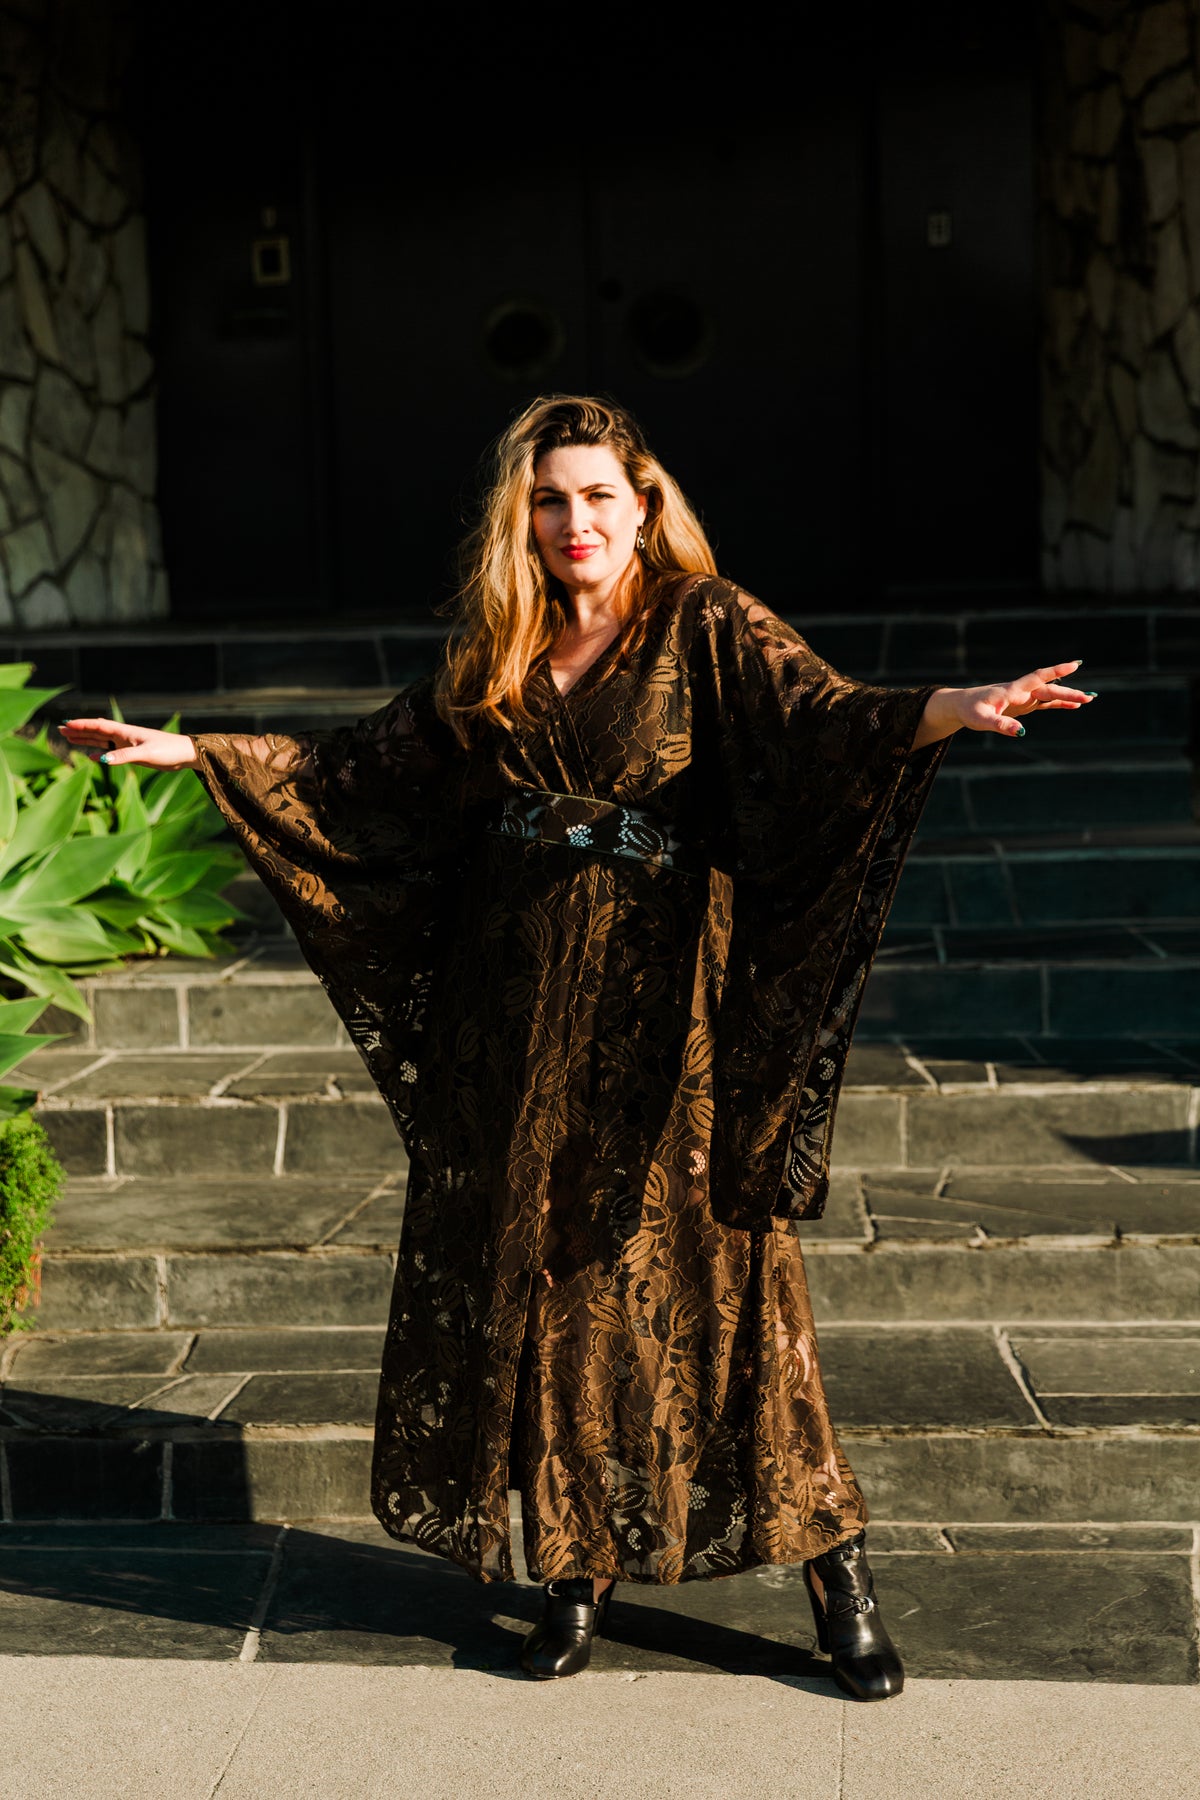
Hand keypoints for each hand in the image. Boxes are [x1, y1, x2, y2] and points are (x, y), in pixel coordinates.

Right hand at [59, 717, 198, 769]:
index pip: (99, 725)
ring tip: (70, 738)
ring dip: (86, 739)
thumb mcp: (145, 753)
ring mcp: (128, 745)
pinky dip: (101, 754)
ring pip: (102, 741)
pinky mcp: (133, 754)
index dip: (82, 725)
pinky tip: (93, 756)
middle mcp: (124, 736)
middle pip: (96, 731)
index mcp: (125, 732)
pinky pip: (112, 753)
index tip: (66, 723)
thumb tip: (103, 759)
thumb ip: (124, 756)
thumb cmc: (168, 750)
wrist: (184, 754)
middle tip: (60, 730)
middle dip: (79, 730)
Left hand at [913, 661, 1094, 749]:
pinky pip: (1045, 703)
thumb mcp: (981, 721)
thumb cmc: (970, 710)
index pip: (1037, 677)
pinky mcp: (1023, 705)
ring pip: (1049, 695)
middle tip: (1091, 698)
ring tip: (1090, 699)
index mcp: (1012, 691)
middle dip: (1069, 693)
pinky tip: (1074, 706)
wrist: (962, 705)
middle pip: (1049, 689)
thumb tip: (1021, 732)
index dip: (1056, 671)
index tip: (1075, 664)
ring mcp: (1023, 697)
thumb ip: (1000, 725)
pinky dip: (1059, 704)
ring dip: (1068, 697)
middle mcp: (1021, 691)